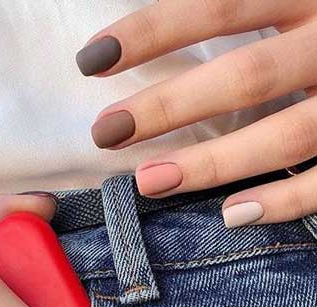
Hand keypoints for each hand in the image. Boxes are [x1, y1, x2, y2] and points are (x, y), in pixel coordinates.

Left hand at [77, 0, 316, 227]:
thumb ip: (245, 2)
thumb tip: (153, 20)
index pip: (221, 2)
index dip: (153, 32)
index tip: (91, 60)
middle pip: (247, 78)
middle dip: (169, 108)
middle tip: (105, 131)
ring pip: (285, 135)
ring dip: (212, 165)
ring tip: (149, 182)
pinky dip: (285, 201)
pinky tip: (232, 216)